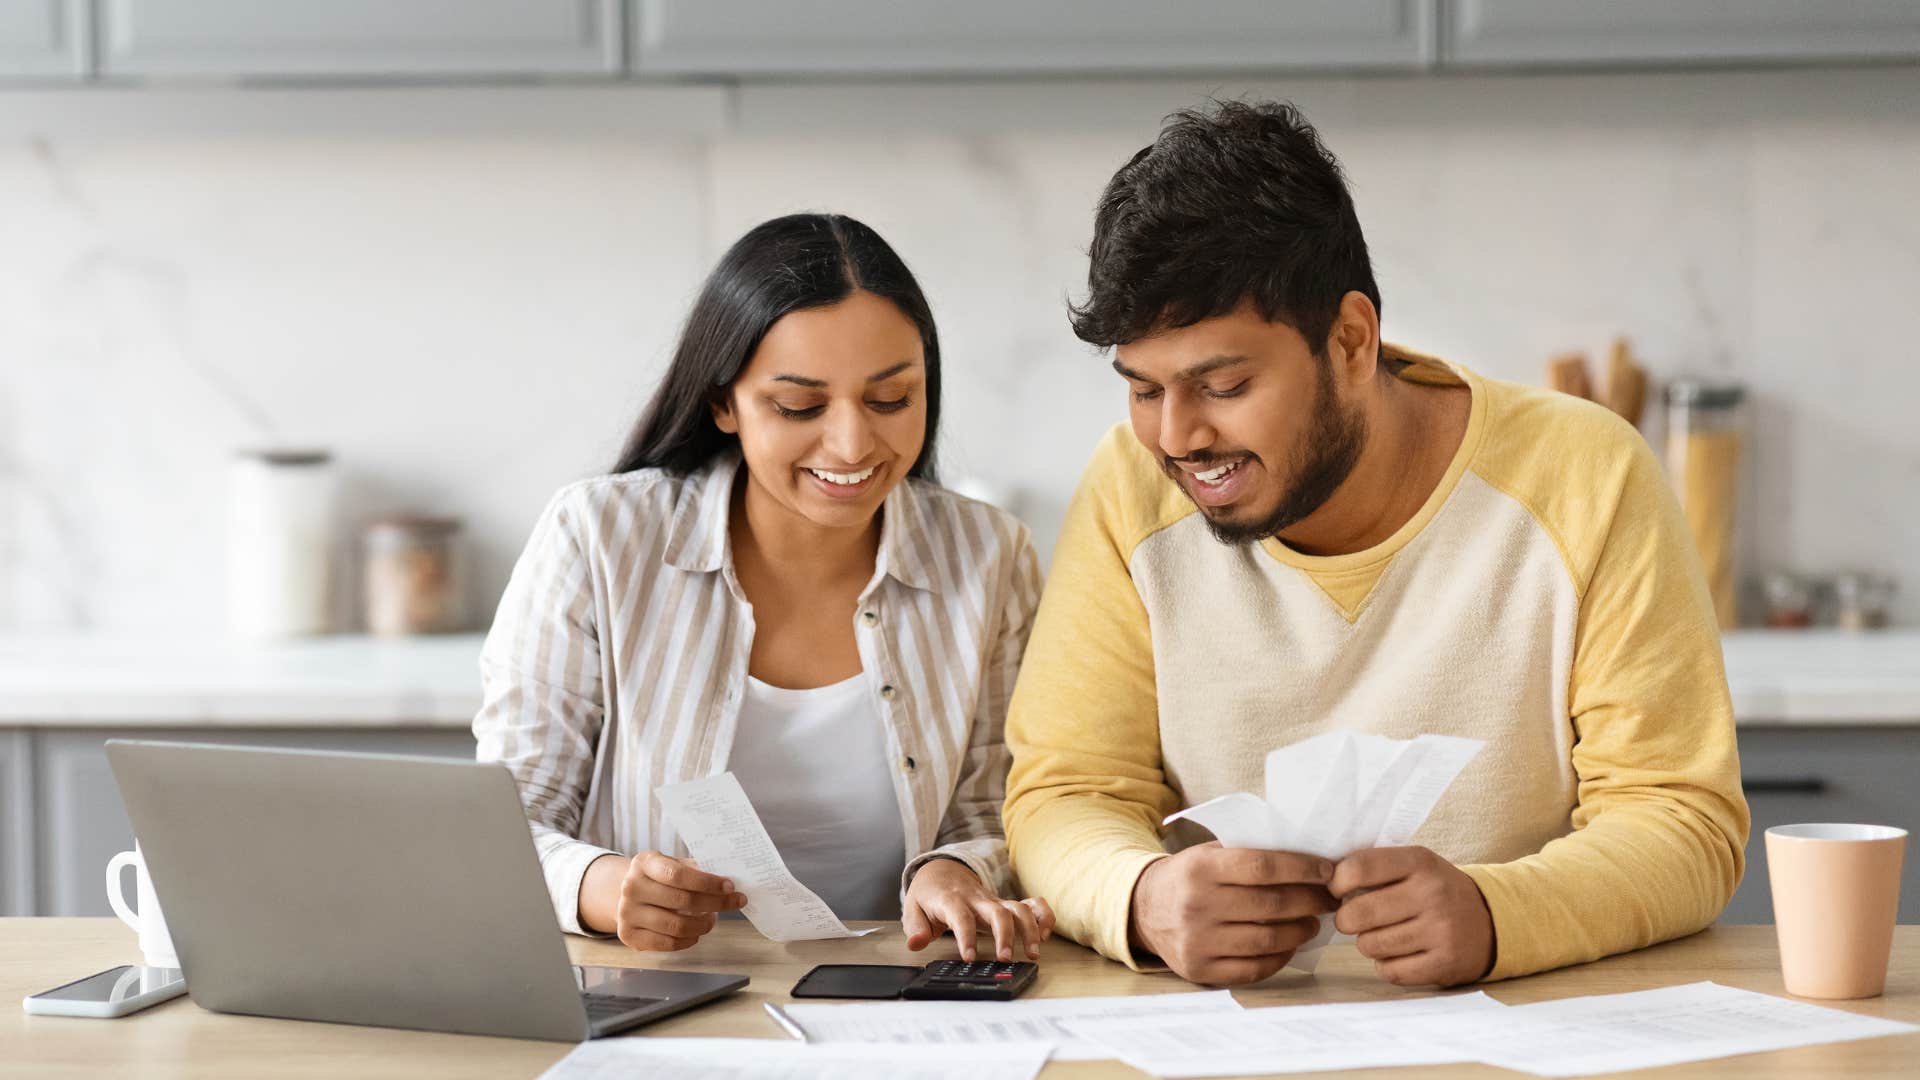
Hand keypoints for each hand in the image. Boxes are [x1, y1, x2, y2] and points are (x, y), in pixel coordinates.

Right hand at [603, 851, 747, 952]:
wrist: (627, 895)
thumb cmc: (658, 878)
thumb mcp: (672, 864)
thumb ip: (695, 869)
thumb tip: (727, 880)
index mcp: (644, 863)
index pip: (678, 874)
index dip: (707, 882)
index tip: (730, 886)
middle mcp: (631, 888)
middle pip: (682, 900)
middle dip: (715, 902)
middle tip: (735, 902)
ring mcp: (627, 913)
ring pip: (676, 926)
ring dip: (704, 924)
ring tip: (712, 919)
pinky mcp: (629, 936)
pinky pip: (668, 943)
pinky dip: (689, 939)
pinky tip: (696, 932)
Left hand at [903, 858, 1055, 961]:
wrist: (942, 871)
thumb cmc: (929, 895)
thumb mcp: (913, 909)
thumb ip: (915, 928)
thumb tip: (915, 944)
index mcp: (951, 900)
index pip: (961, 916)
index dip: (966, 936)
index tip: (970, 958)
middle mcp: (977, 898)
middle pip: (997, 911)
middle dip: (1005, 935)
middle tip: (1005, 959)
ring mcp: (995, 900)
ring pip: (1019, 908)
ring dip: (1030, 930)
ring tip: (1032, 954)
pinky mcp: (1006, 903)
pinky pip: (1032, 904)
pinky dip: (1043, 916)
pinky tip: (1045, 935)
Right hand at [1127, 842, 1336, 985]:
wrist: (1143, 909)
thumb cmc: (1189, 876)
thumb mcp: (1209, 853)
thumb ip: (1248, 852)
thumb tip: (1307, 857)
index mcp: (1201, 868)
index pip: (1262, 867)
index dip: (1302, 869)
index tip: (1329, 871)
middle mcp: (1197, 905)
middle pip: (1271, 905)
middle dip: (1311, 901)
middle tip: (1330, 899)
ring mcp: (1197, 941)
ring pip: (1267, 939)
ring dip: (1301, 931)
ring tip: (1313, 923)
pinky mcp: (1200, 969)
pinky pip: (1254, 968)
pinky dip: (1280, 957)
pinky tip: (1290, 944)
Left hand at [1331, 846, 1494, 986]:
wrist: (1489, 921)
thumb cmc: (1436, 891)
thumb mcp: (1415, 865)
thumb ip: (1375, 867)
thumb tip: (1323, 879)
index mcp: (1420, 862)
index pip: (1359, 868)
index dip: (1336, 882)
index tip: (1337, 891)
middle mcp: (1432, 895)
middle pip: (1358, 913)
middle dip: (1346, 919)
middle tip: (1354, 919)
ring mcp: (1440, 931)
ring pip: (1370, 945)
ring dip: (1367, 943)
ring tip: (1382, 935)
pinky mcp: (1444, 964)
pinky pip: (1389, 971)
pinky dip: (1386, 965)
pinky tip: (1398, 954)